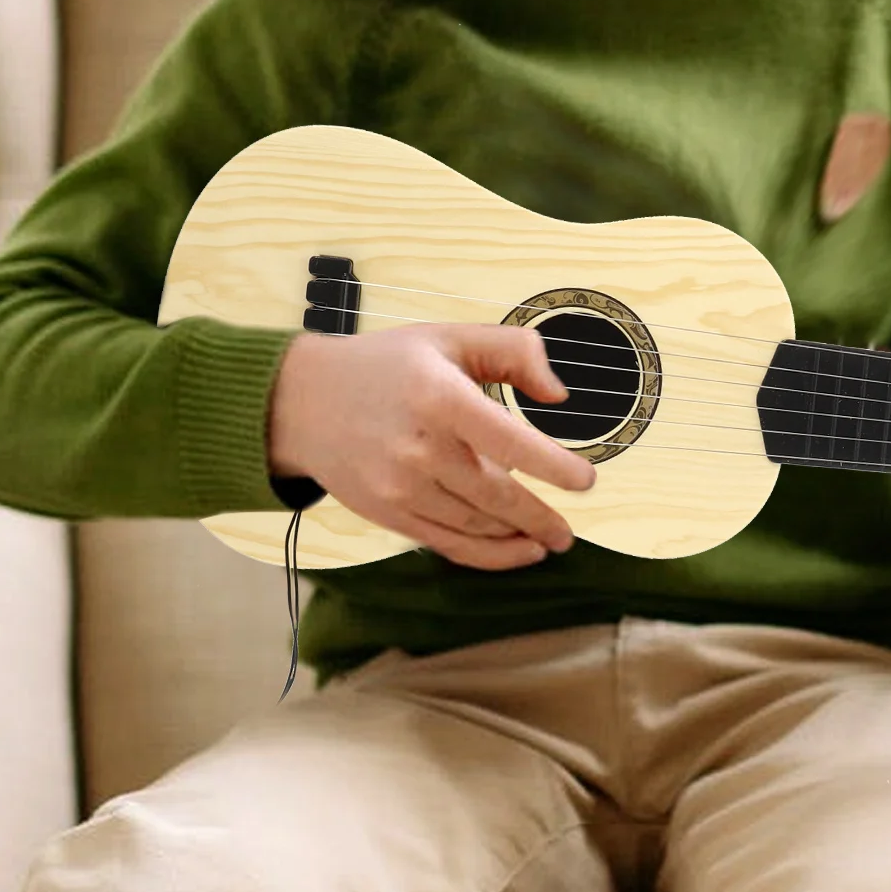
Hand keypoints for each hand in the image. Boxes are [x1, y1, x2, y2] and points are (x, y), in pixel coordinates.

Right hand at [267, 323, 595, 569]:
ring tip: (549, 540)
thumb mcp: (451, 337)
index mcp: (440, 398)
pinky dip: (486, 554)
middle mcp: (420, 448)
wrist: (304, 401)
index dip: (552, 465)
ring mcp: (401, 486)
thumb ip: (514, 351)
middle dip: (541, 519)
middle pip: (496, 495)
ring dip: (517, 538)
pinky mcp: (388, 513)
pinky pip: (446, 542)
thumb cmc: (389, 365)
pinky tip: (515, 552)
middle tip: (570, 531)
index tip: (587, 482)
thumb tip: (558, 393)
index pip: (509, 440)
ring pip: (474, 524)